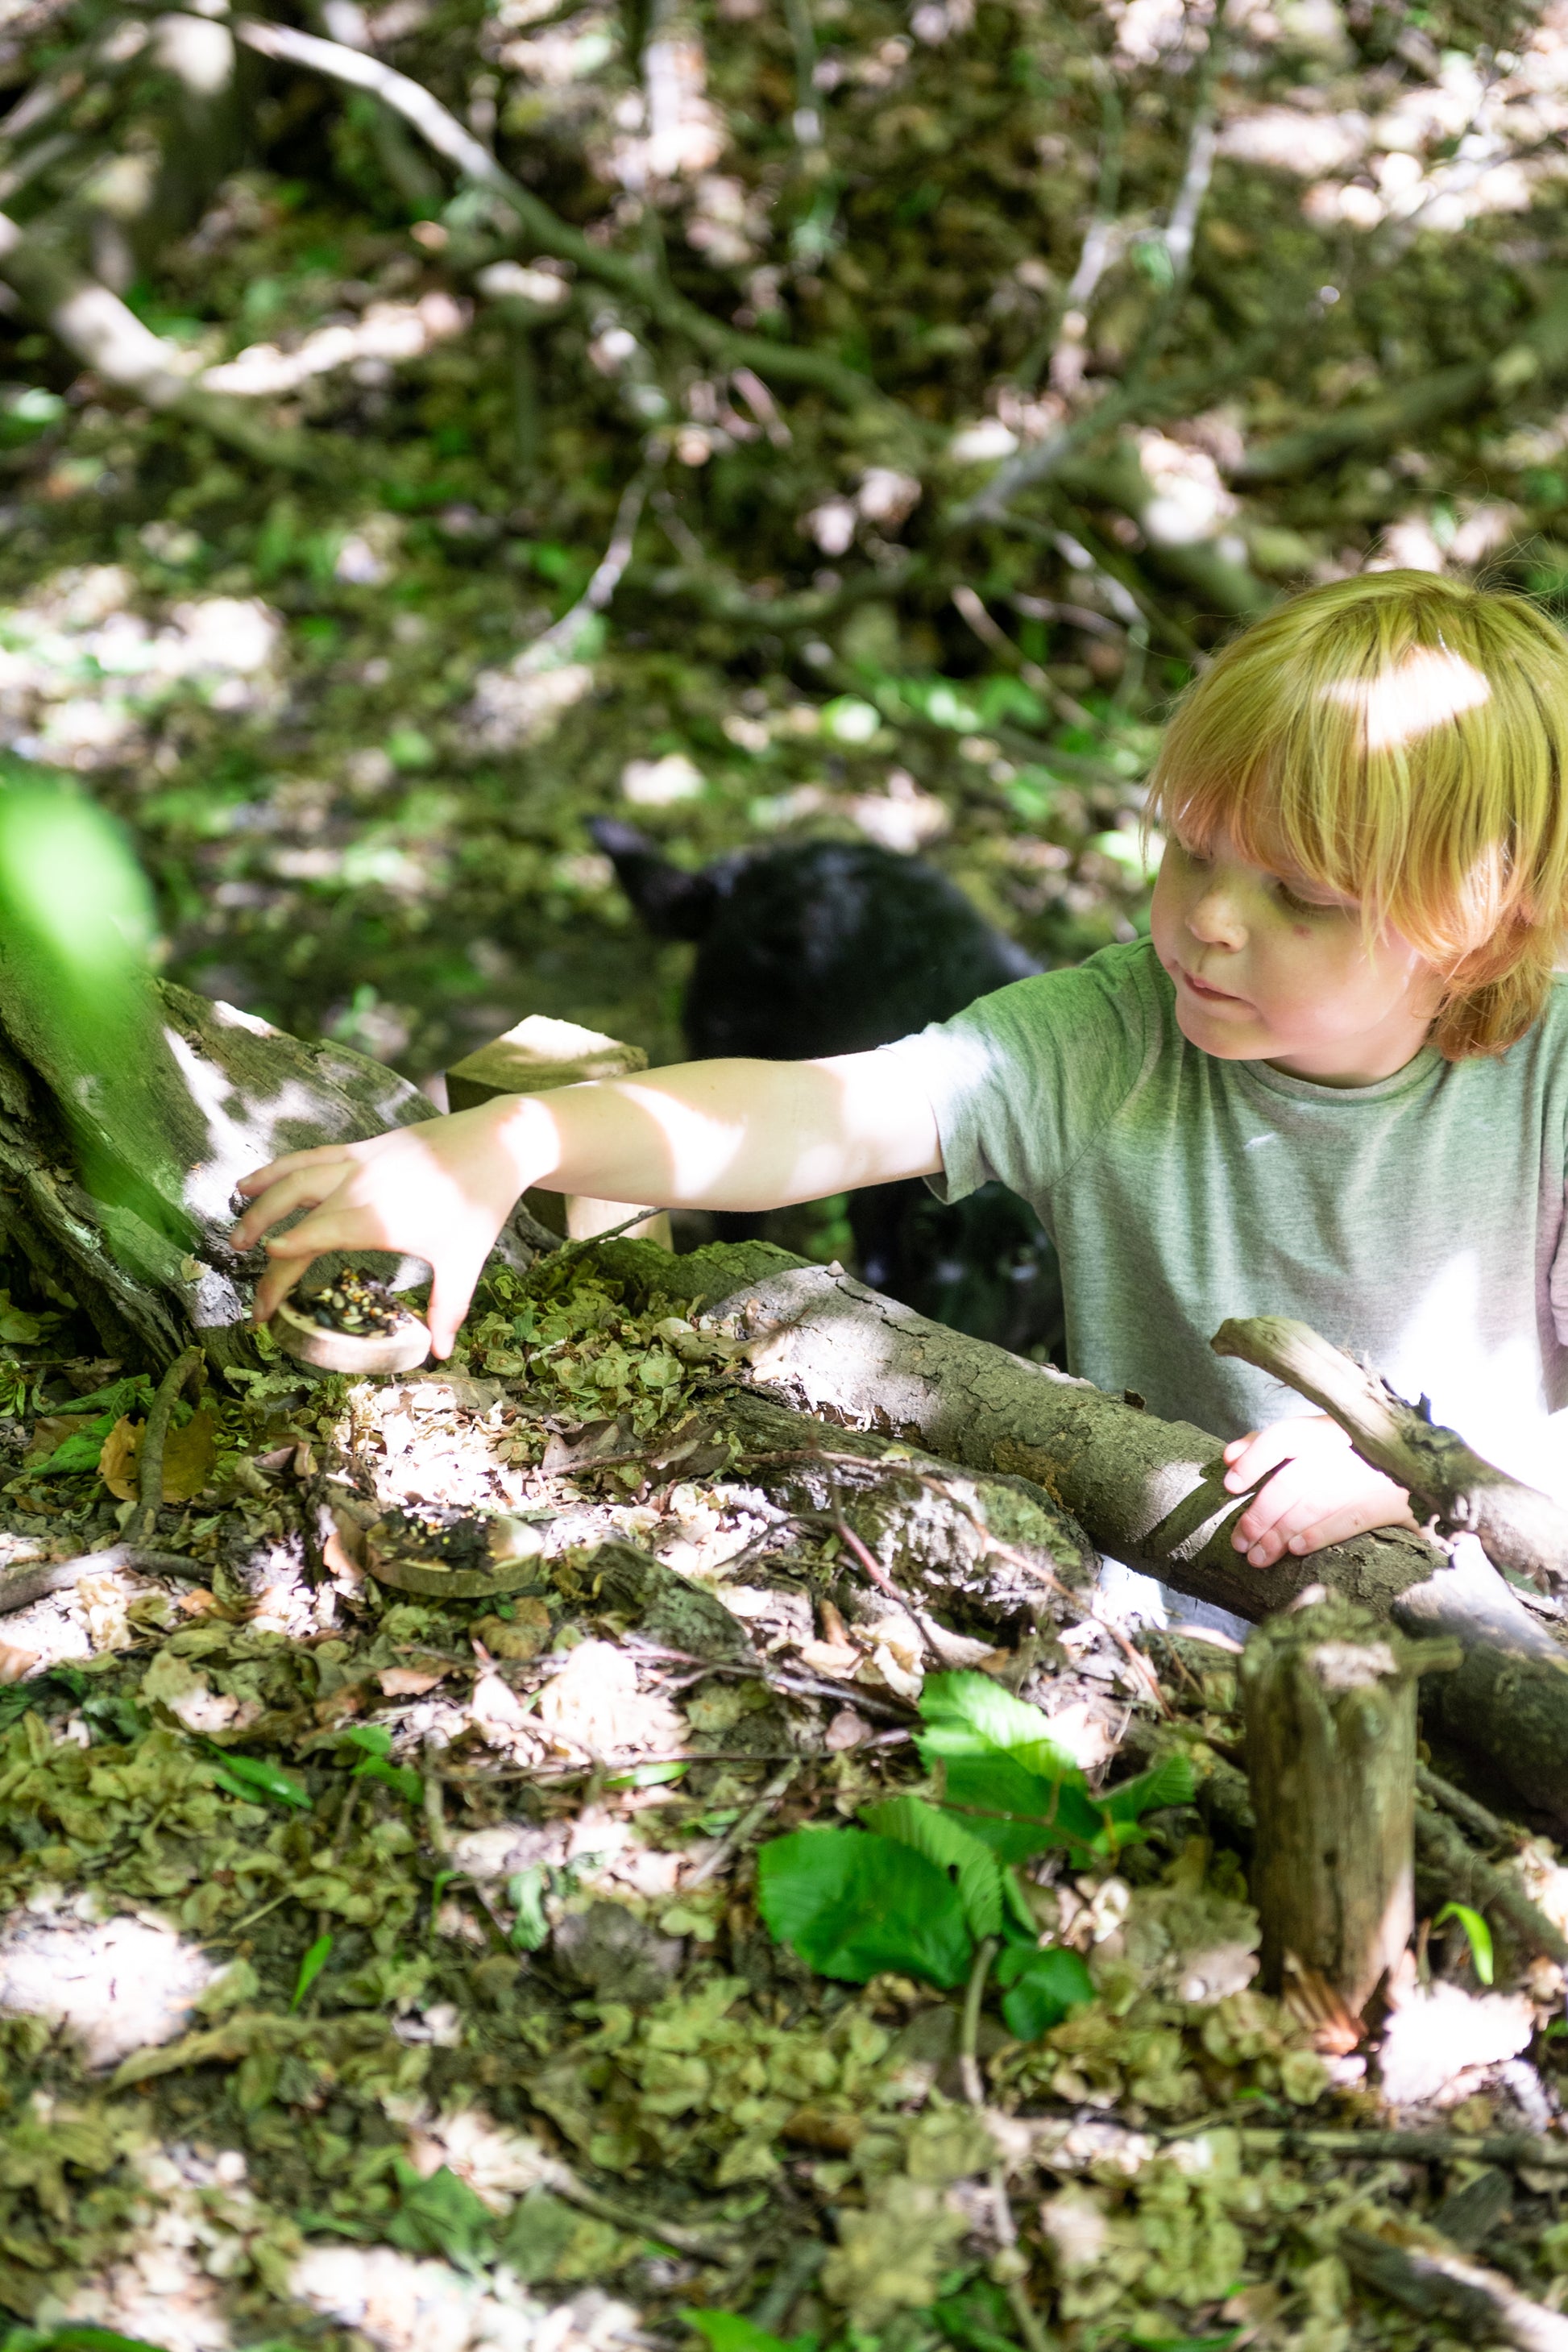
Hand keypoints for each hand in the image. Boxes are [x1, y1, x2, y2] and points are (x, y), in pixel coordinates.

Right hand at [230, 1100, 532, 1356]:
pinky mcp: (360, 1149)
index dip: (287, 1257)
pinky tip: (251, 1182)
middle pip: (297, 1214)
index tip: (264, 1283)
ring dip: (260, 1201)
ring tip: (235, 1229)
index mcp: (378, 1217)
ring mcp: (357, 1163)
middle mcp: (359, 1187)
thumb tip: (441, 1353)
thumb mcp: (464, 1259)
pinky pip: (308, 1157)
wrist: (497, 1141)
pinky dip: (276, 1169)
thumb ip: (448, 1307)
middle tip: (247, 1283)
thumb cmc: (480, 1202)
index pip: (318, 1240)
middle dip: (264, 1243)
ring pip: (294, 1178)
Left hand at [1222, 1413, 1416, 1566]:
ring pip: (1316, 1503)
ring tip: (1258, 1556)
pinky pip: (1351, 1518)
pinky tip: (1296, 1549)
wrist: (1428, 1477)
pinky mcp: (1396, 1502)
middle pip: (1295, 1478)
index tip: (1229, 1484)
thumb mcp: (1317, 1443)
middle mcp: (1351, 1447)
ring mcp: (1375, 1473)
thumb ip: (1272, 1446)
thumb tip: (1229, 1455)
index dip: (1255, 1458)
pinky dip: (1320, 1533)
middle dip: (1261, 1513)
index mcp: (1329, 1427)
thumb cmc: (1356, 1461)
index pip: (1286, 1435)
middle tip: (1239, 1541)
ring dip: (1281, 1532)